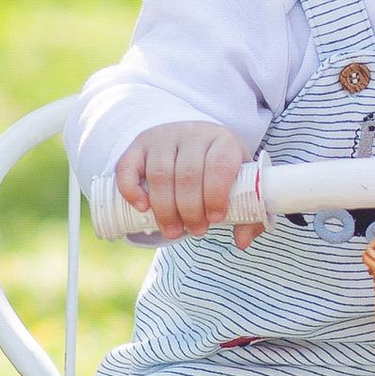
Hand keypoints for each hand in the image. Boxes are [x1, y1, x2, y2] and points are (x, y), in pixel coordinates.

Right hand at [116, 123, 261, 243]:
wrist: (192, 137)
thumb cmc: (218, 167)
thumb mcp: (238, 181)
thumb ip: (247, 211)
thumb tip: (242, 241)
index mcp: (222, 140)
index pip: (219, 165)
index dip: (216, 194)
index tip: (216, 218)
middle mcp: (192, 134)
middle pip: (188, 174)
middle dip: (190, 210)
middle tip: (195, 231)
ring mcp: (163, 138)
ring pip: (159, 174)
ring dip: (165, 209)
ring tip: (173, 230)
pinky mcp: (139, 146)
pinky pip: (128, 166)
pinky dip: (131, 189)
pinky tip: (142, 207)